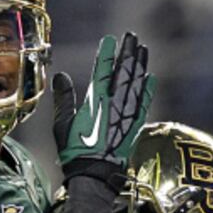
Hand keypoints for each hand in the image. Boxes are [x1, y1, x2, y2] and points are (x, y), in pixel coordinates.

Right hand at [53, 32, 156, 181]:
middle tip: (132, 36)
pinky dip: (148, 89)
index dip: (107, 54)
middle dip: (128, 53)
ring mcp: (127, 115)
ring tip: (143, 49)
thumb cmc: (75, 152)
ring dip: (140, 65)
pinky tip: (151, 78)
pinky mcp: (135, 127)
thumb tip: (61, 77)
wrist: (94, 176)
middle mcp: (114, 104)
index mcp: (95, 102)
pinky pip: (144, 103)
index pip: (103, 71)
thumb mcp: (63, 125)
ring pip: (136, 84)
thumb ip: (64, 99)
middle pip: (123, 73)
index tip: (110, 40)